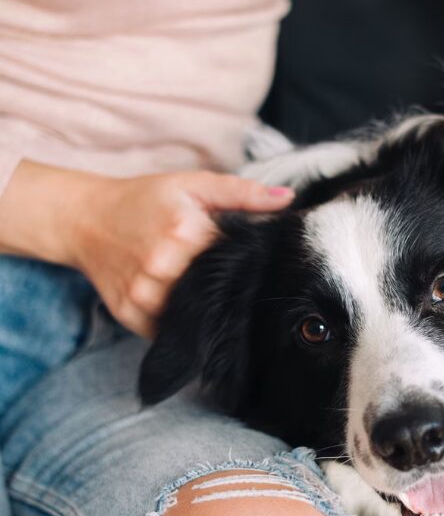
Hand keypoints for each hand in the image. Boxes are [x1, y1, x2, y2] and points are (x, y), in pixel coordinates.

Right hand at [63, 170, 292, 336]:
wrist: (85, 219)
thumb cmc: (145, 199)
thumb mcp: (194, 186)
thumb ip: (243, 192)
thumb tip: (288, 199)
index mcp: (185, 231)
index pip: (237, 260)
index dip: (247, 260)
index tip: (247, 259)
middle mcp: (163, 266)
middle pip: (218, 290)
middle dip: (225, 284)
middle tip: (222, 275)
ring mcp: (144, 294)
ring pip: (195, 314)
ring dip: (204, 306)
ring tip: (201, 288)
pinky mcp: (130, 314)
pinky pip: (169, 329)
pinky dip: (179, 320)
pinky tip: (180, 303)